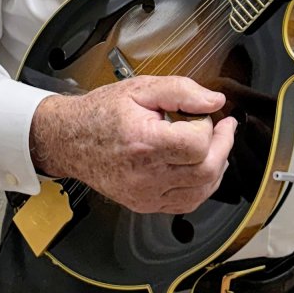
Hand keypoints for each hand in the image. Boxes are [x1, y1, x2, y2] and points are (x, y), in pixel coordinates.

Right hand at [29, 75, 236, 213]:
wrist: (69, 139)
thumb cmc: (102, 113)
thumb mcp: (140, 88)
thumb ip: (181, 91)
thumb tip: (215, 101)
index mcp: (144, 143)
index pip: (197, 143)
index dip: (207, 125)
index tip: (201, 113)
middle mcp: (145, 176)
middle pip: (206, 171)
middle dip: (223, 145)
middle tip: (224, 126)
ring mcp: (145, 195)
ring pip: (201, 192)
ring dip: (217, 166)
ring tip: (216, 144)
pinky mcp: (145, 204)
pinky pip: (186, 203)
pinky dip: (201, 185)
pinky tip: (200, 166)